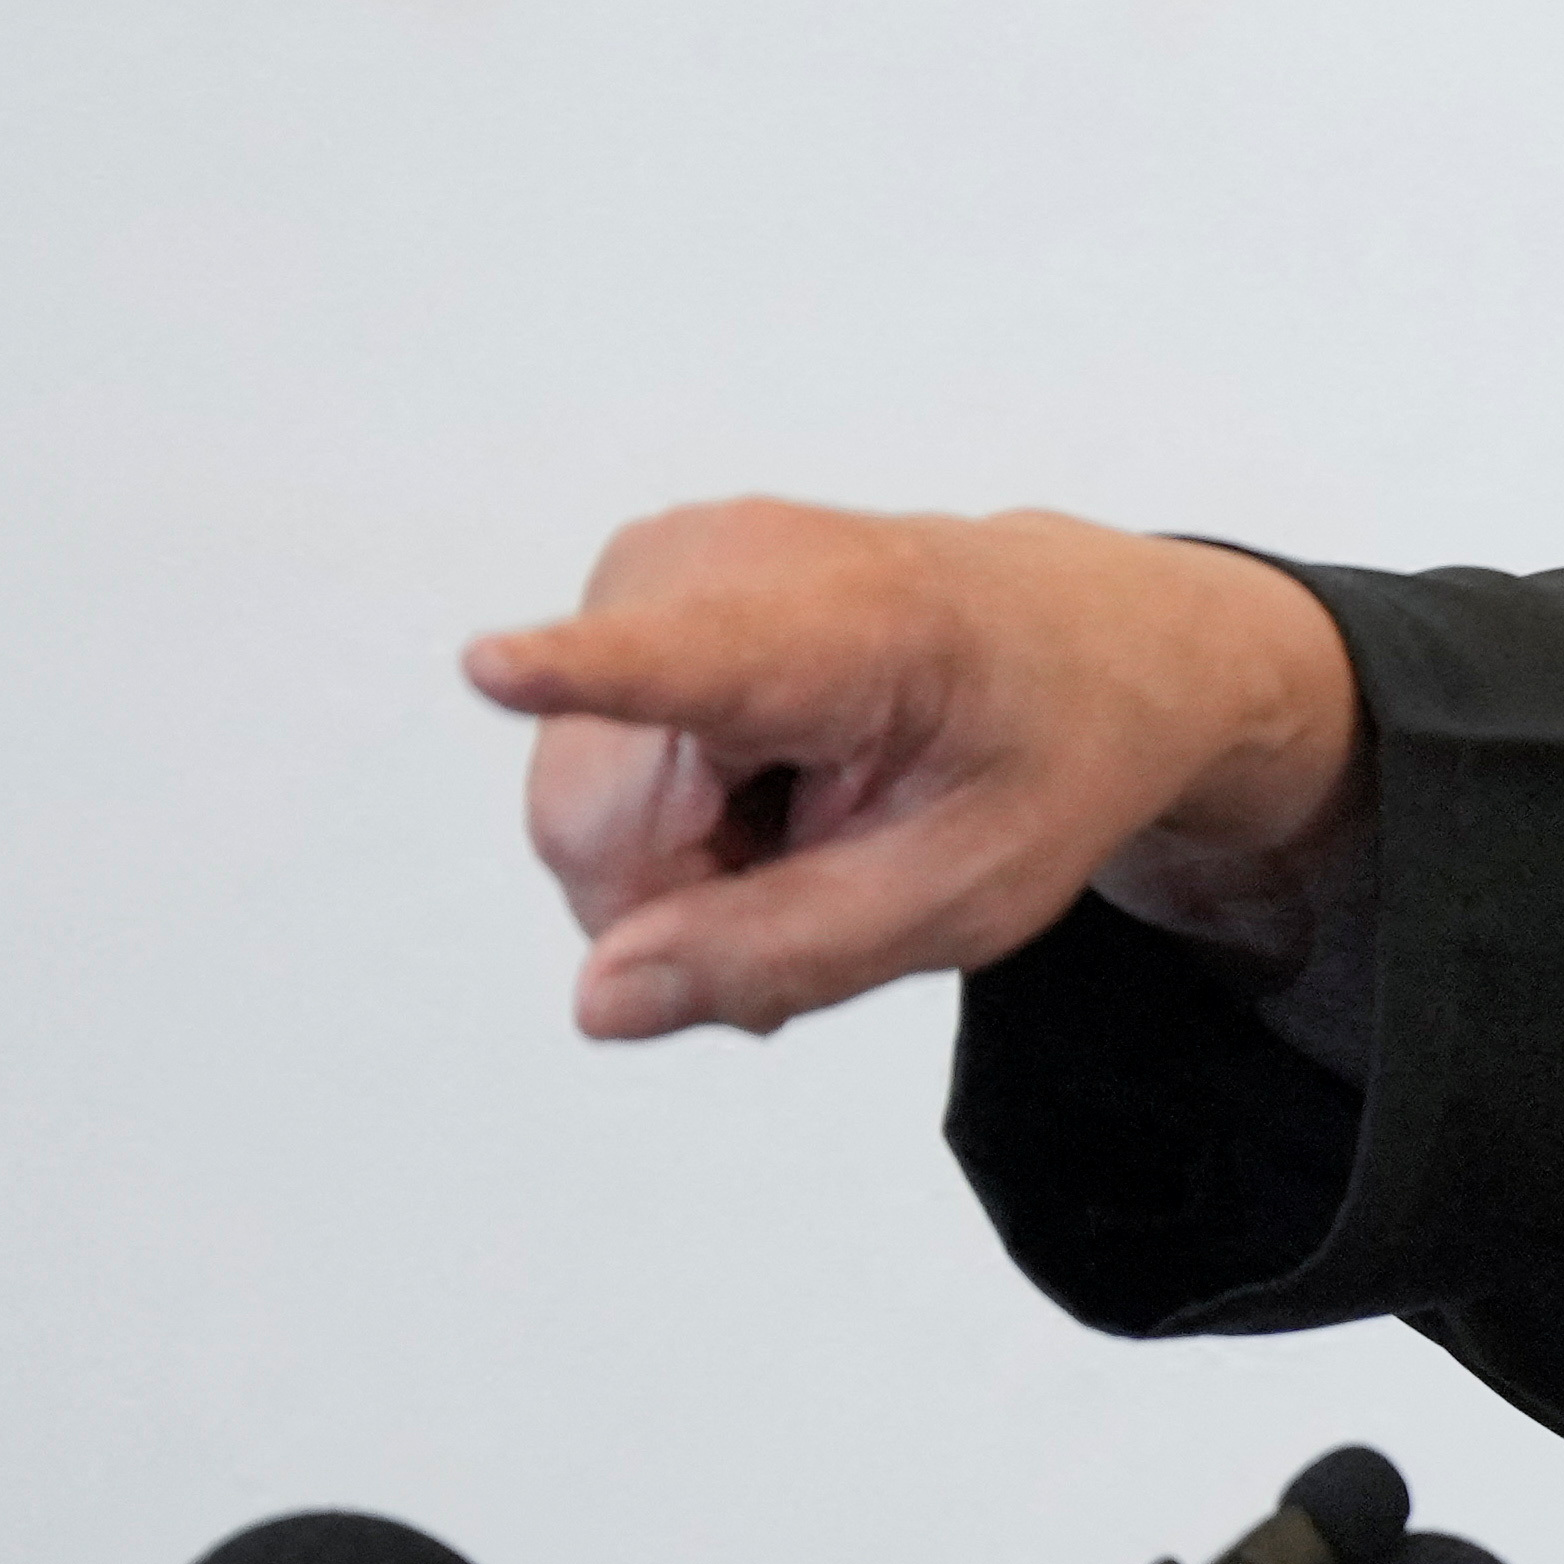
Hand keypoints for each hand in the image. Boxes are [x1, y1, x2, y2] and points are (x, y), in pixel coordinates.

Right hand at [462, 501, 1362, 1042]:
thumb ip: (785, 955)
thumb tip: (603, 999)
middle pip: (593, 827)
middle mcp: (725, 565)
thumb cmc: (1036, 749)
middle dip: (681, 896)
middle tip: (819, 871)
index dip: (581, 676)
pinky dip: (672, 819)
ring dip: (683, 864)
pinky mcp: (626, 588)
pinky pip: (586, 775)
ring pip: (576, 815)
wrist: (1071, 634)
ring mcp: (658, 565)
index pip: (693, 665)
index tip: (491, 667)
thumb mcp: (965, 894)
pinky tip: (762, 788)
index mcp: (855, 629)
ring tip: (804, 820)